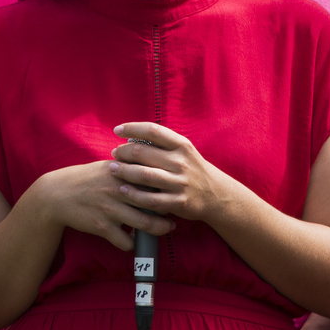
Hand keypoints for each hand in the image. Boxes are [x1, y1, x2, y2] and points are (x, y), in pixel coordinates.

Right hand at [28, 160, 171, 252]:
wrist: (57, 195)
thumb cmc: (86, 179)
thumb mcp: (107, 166)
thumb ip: (129, 167)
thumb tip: (154, 169)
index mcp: (121, 171)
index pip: (153, 179)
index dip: (167, 186)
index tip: (174, 192)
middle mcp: (118, 189)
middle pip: (154, 202)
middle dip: (168, 211)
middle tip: (174, 216)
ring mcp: (110, 209)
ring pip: (144, 224)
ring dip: (158, 230)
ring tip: (165, 229)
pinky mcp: (102, 226)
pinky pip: (126, 241)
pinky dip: (133, 244)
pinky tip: (134, 240)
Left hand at [109, 122, 234, 223]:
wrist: (216, 195)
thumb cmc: (192, 169)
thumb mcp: (183, 151)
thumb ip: (162, 144)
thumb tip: (130, 136)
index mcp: (182, 145)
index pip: (152, 130)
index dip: (132, 127)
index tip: (117, 130)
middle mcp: (181, 162)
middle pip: (143, 152)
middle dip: (123, 152)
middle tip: (114, 154)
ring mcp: (180, 182)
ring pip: (144, 175)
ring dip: (124, 171)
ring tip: (113, 169)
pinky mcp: (179, 202)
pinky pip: (150, 199)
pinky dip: (134, 194)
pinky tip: (123, 190)